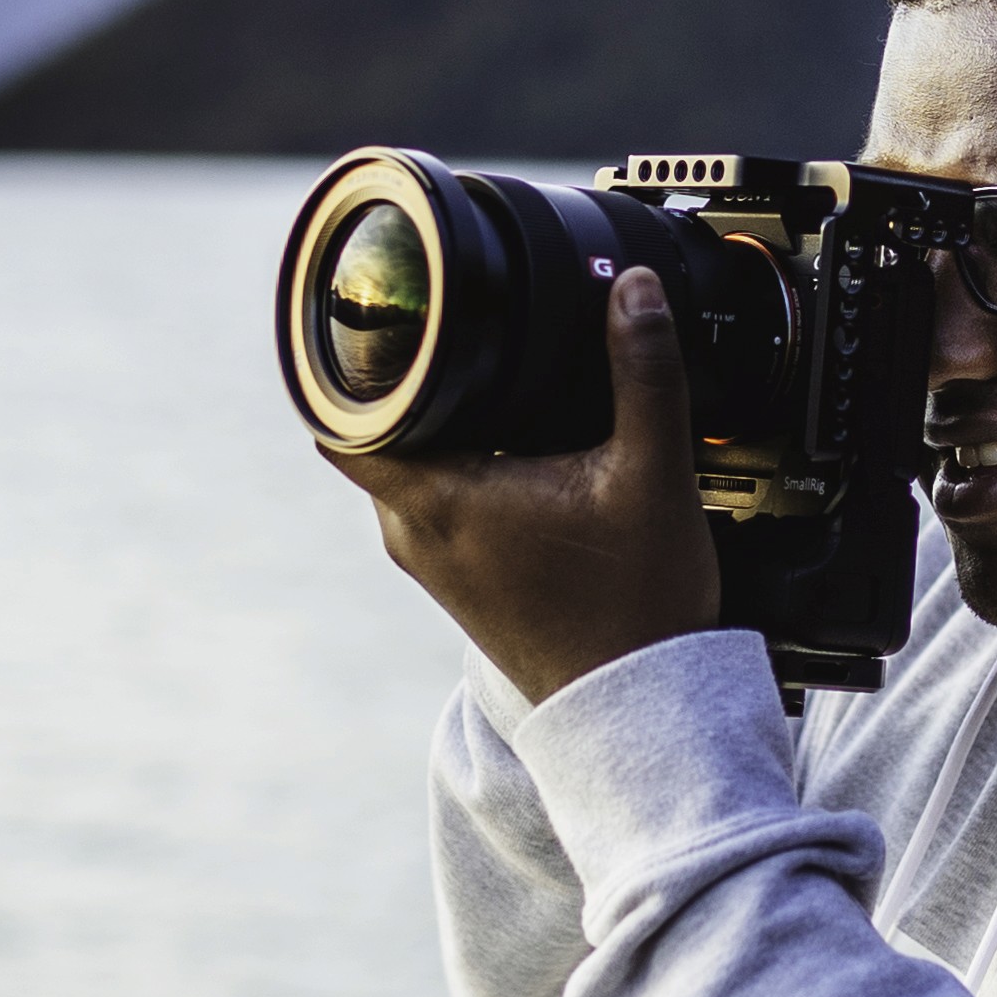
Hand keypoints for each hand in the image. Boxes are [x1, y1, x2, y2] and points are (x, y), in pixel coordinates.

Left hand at [322, 266, 720, 706]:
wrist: (640, 707)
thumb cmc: (636, 608)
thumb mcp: (653, 475)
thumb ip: (647, 373)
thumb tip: (633, 288)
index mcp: (438, 498)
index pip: (343, 411)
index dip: (357, 355)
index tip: (391, 314)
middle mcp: (415, 532)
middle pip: (379, 428)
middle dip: (417, 379)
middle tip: (465, 331)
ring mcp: (433, 560)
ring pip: (410, 464)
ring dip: (441, 424)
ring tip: (497, 382)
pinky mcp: (459, 579)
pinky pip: (435, 498)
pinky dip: (461, 463)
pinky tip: (518, 446)